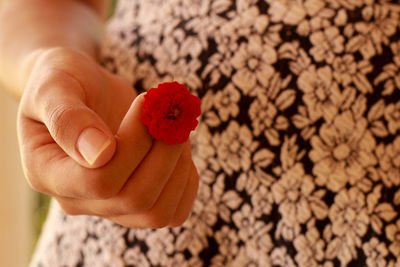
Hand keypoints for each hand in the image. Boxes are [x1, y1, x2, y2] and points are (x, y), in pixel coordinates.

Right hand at [18, 47, 198, 227]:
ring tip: (175, 128)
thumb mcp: (54, 85)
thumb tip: (100, 154)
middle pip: (134, 198)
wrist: (82, 89)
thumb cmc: (65, 81)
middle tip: (171, 113)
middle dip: (163, 152)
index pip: (99, 181)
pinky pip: (172, 212)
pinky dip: (186, 181)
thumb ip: (68, 118)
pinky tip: (180, 150)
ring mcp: (110, 205)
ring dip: (178, 166)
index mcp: (48, 173)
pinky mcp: (137, 203)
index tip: (145, 103)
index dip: (133, 145)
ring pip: (157, 212)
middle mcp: (78, 198)